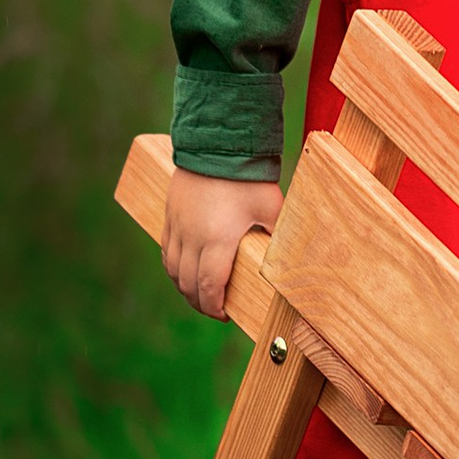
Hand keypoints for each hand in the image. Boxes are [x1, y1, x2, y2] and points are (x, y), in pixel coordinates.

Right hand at [164, 169, 283, 318]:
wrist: (217, 143)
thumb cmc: (248, 177)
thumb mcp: (271, 207)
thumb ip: (278, 236)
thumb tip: (293, 259)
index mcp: (217, 240)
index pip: (208, 287)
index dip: (214, 308)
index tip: (224, 316)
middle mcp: (191, 237)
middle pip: (187, 284)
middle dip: (200, 303)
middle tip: (215, 309)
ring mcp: (177, 225)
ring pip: (172, 269)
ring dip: (184, 287)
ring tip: (200, 294)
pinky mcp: (170, 214)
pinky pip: (166, 250)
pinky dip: (174, 267)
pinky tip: (184, 270)